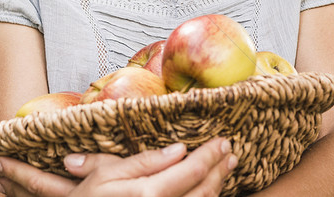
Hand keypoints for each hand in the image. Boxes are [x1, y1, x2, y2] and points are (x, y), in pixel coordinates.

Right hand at [0, 137, 236, 196]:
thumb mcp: (104, 175)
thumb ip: (143, 163)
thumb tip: (177, 150)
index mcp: (147, 195)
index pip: (190, 171)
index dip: (209, 155)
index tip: (222, 141)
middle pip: (203, 190)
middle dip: (219, 169)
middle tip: (229, 152)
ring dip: (217, 185)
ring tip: (226, 168)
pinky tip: (208, 192)